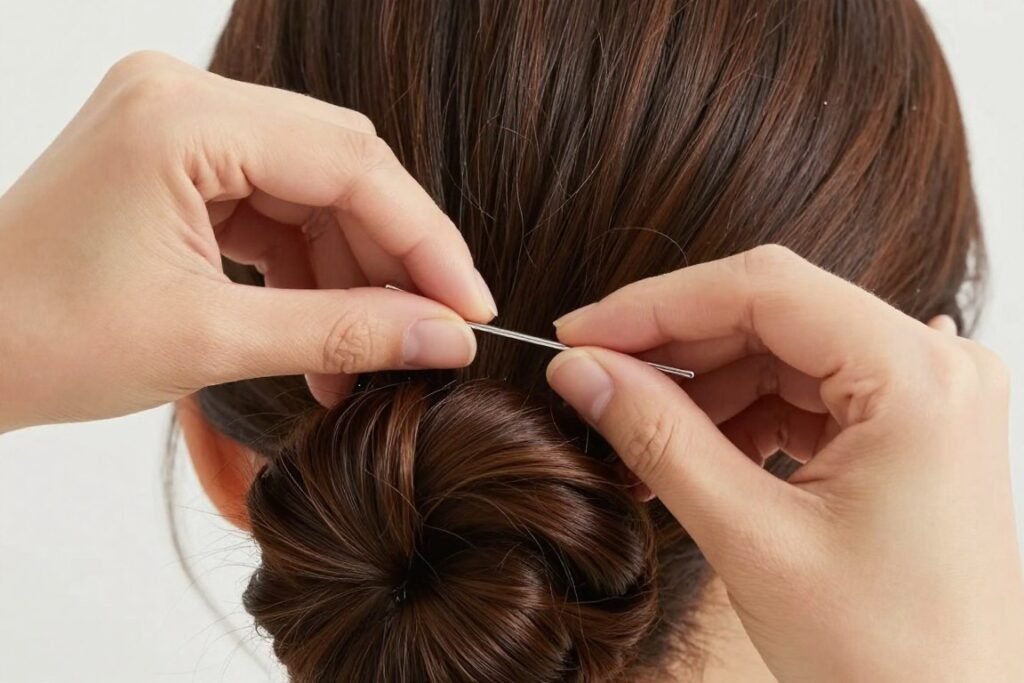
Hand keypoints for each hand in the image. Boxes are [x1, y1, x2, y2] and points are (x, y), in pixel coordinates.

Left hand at [0, 52, 495, 431]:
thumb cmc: (44, 340)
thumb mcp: (212, 341)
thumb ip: (344, 333)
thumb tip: (446, 339)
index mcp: (182, 118)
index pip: (350, 164)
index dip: (425, 243)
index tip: (470, 309)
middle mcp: (183, 97)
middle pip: (341, 165)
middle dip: (394, 255)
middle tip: (433, 330)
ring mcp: (180, 122)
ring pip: (315, 186)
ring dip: (353, 269)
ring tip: (369, 354)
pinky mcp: (180, 158)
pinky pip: (276, 202)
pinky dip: (309, 266)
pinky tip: (325, 331)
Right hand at [546, 245, 1022, 681]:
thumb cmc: (881, 654)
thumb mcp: (750, 538)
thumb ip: (657, 438)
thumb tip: (580, 370)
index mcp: (918, 376)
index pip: (763, 289)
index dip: (655, 304)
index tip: (579, 333)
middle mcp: (935, 365)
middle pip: (772, 314)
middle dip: (673, 349)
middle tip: (593, 380)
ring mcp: (926, 395)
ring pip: (781, 353)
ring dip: (701, 391)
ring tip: (637, 443)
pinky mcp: (907, 428)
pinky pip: (804, 393)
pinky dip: (739, 417)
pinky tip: (691, 455)